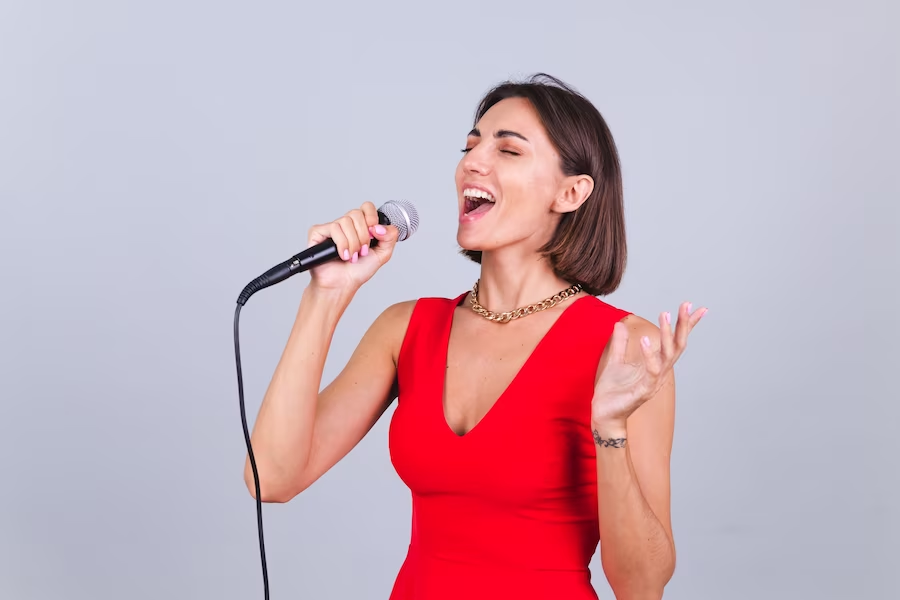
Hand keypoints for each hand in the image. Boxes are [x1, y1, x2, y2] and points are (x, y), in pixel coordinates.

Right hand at [306, 202, 398, 292]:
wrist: (343, 285)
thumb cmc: (358, 271)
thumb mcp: (382, 254)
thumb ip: (390, 237)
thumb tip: (379, 226)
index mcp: (360, 226)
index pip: (367, 207)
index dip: (371, 216)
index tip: (374, 232)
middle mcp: (346, 224)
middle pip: (356, 213)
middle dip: (363, 236)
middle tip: (362, 251)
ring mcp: (332, 228)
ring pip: (345, 221)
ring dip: (352, 243)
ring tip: (352, 257)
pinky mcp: (318, 232)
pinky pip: (334, 228)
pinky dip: (341, 243)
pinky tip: (342, 255)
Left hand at [591, 302, 706, 428]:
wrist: (604, 414)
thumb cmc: (612, 391)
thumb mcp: (615, 361)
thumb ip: (620, 344)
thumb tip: (620, 323)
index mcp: (656, 364)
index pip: (674, 342)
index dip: (686, 326)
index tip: (697, 308)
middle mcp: (659, 372)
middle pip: (678, 345)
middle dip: (683, 324)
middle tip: (687, 304)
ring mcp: (654, 381)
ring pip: (668, 355)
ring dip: (667, 334)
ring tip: (665, 314)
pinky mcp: (644, 391)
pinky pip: (652, 371)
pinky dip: (650, 355)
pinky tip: (646, 340)